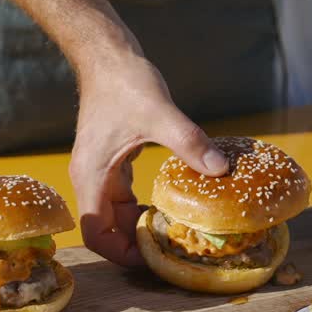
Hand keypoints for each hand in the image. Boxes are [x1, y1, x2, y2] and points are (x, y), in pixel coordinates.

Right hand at [69, 53, 228, 265]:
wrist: (106, 55)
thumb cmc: (124, 82)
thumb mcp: (160, 113)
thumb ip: (189, 142)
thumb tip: (220, 169)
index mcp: (92, 175)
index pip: (95, 233)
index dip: (121, 253)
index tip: (152, 256)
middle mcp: (90, 178)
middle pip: (106, 229)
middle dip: (135, 243)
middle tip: (172, 248)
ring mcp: (99, 170)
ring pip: (115, 214)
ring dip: (139, 226)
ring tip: (173, 232)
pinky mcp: (110, 160)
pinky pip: (122, 196)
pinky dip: (141, 206)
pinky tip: (167, 205)